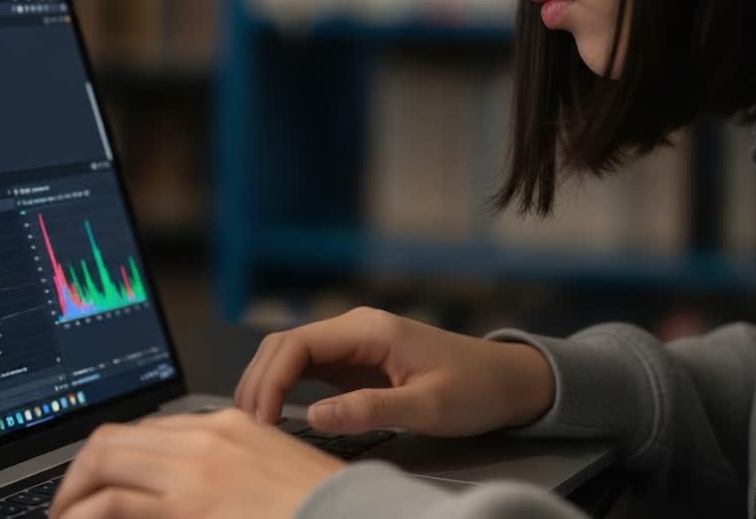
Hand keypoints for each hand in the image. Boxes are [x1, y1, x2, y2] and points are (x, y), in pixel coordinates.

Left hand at [49, 408, 343, 518]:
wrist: (352, 514)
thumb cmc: (319, 505)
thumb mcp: (268, 474)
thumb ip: (223, 473)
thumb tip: (183, 494)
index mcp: (227, 425)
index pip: (147, 429)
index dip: (111, 458)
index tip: (97, 483)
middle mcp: (205, 437)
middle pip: (115, 438)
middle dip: (80, 472)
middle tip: (69, 504)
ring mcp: (195, 469)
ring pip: (104, 461)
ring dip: (73, 492)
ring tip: (65, 516)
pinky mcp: (189, 504)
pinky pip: (113, 501)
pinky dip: (85, 511)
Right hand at [235, 306, 554, 436]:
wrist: (507, 380)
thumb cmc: (476, 389)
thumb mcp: (428, 407)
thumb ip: (371, 410)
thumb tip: (314, 417)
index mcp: (369, 330)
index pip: (296, 345)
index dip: (269, 381)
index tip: (262, 420)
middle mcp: (354, 328)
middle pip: (283, 345)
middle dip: (257, 382)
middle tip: (248, 427)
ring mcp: (352, 343)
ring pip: (290, 355)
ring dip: (266, 384)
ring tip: (255, 423)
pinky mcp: (355, 361)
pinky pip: (306, 368)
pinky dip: (284, 388)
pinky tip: (276, 413)